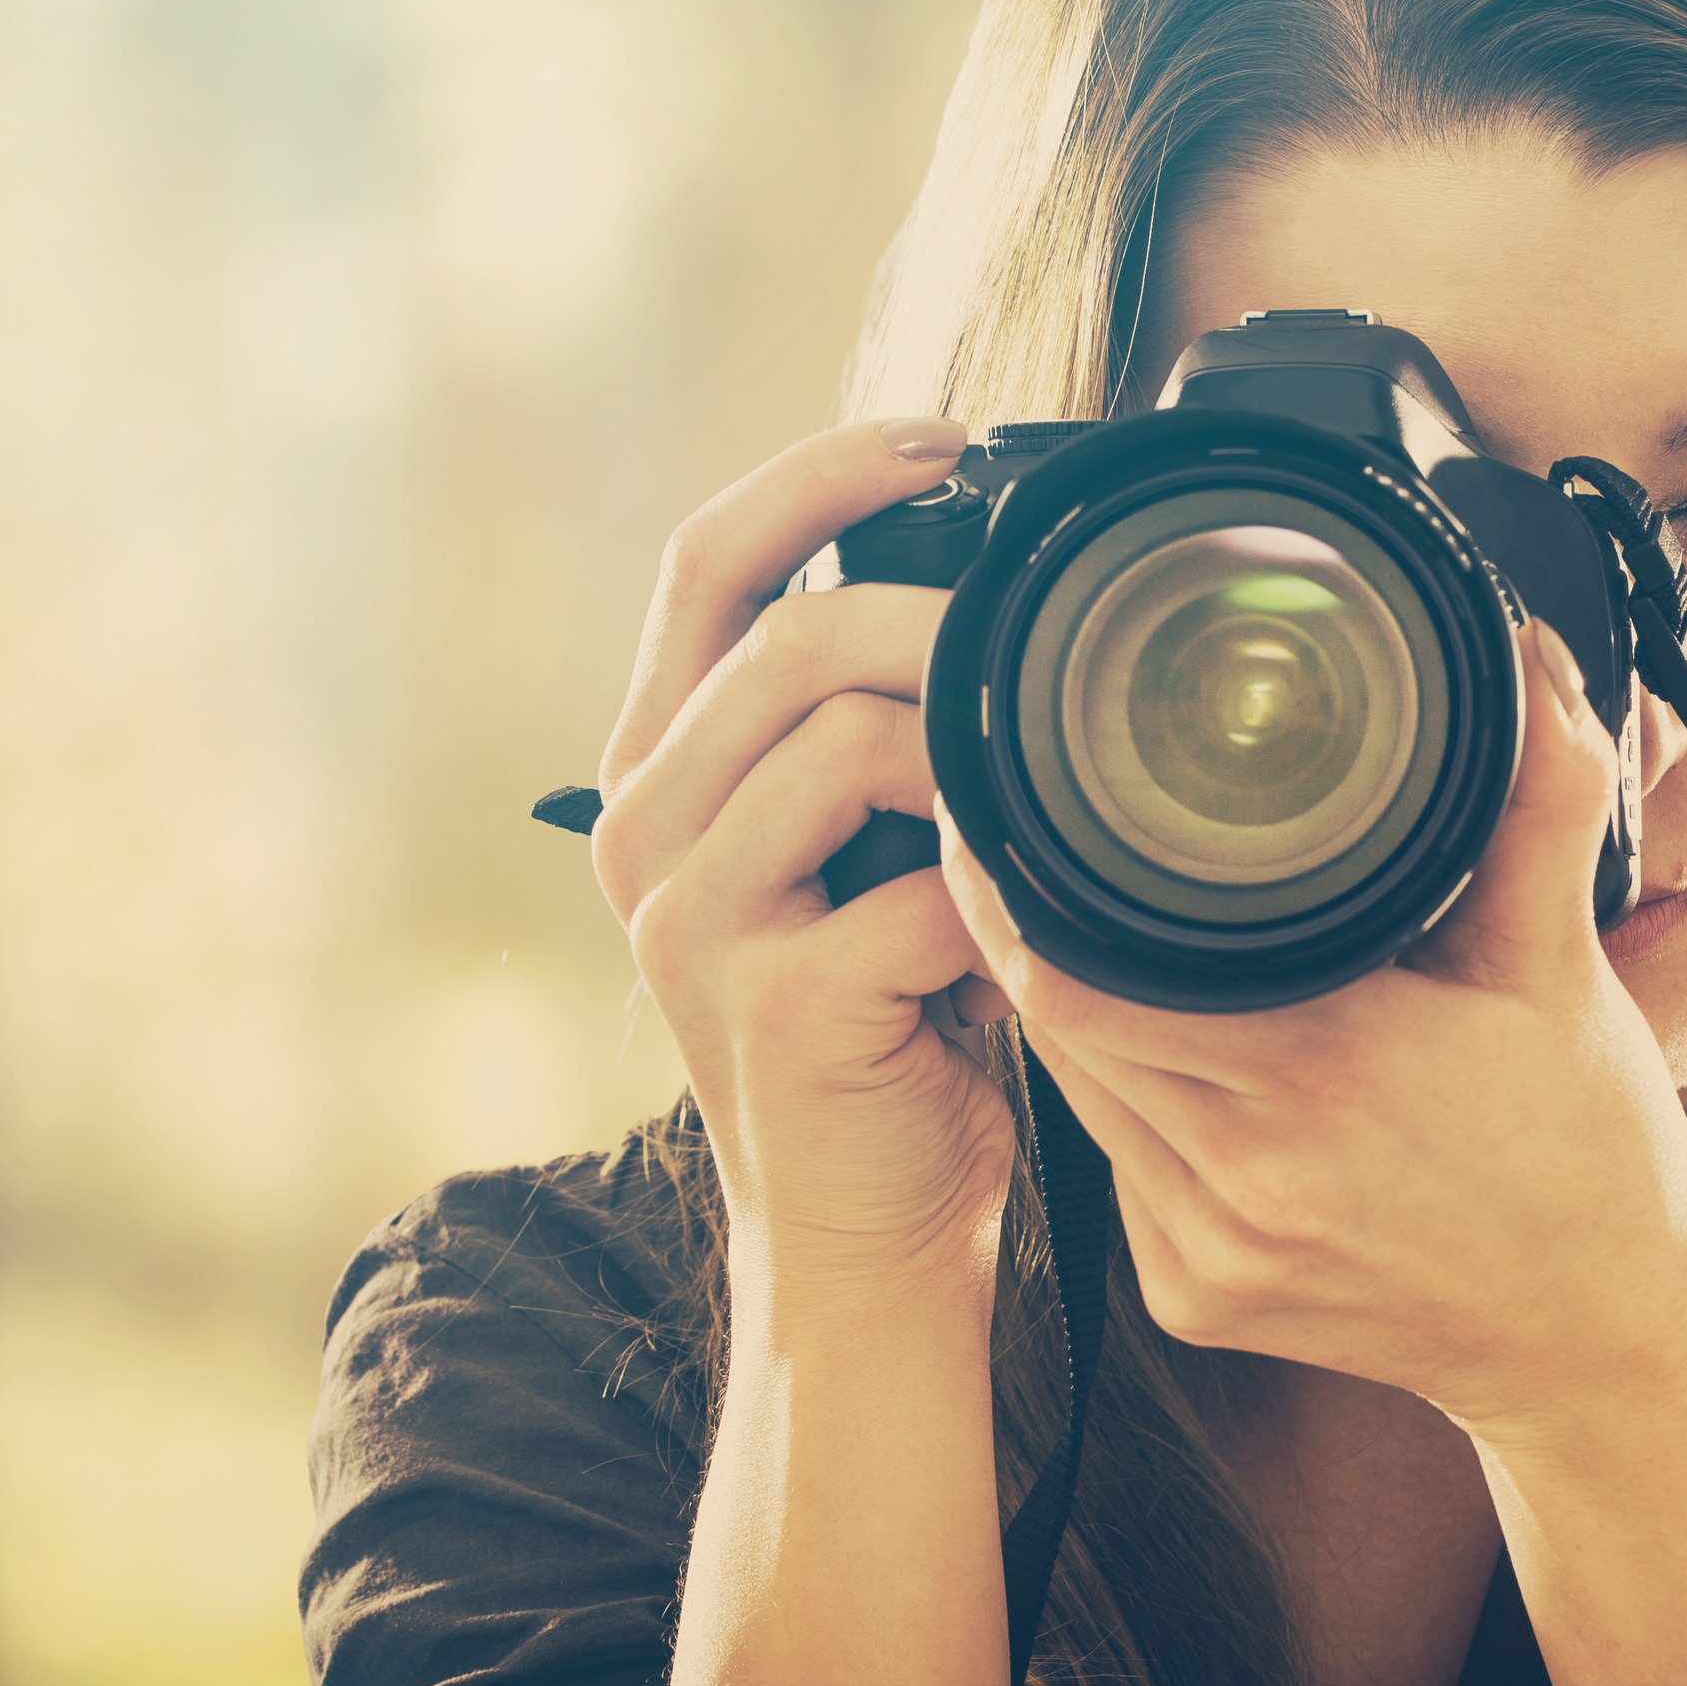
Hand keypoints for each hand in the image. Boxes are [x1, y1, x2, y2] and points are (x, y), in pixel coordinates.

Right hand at [591, 421, 1023, 1330]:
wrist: (863, 1244)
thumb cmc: (887, 1031)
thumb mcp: (851, 852)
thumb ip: (872, 732)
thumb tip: (991, 587)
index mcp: (658, 770)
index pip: (703, 559)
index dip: (819, 474)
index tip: (942, 440)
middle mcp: (644, 832)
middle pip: (787, 639)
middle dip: (936, 614)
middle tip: (1042, 637)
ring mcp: (693, 924)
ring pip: (846, 742)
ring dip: (976, 750)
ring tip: (1041, 795)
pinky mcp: (776, 1009)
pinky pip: (915, 889)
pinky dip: (1003, 888)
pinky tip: (1039, 918)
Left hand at [943, 620, 1686, 1435]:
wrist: (1606, 1340)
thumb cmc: (1586, 1143)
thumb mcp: (1560, 960)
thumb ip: (1538, 798)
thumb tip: (1528, 653)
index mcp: (1320, 1075)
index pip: (1084, 979)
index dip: (1019, 899)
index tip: (998, 818)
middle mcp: (1246, 1178)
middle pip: (1060, 1030)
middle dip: (1035, 943)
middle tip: (1020, 851)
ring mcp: (1210, 1256)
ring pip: (1077, 1100)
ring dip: (1073, 1021)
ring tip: (1077, 936)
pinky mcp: (1194, 1305)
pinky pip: (1115, 1172)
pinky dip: (1123, 1103)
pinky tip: (1163, 1056)